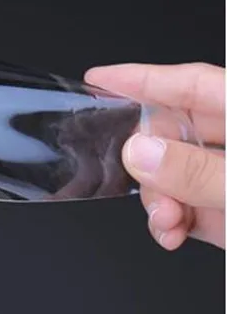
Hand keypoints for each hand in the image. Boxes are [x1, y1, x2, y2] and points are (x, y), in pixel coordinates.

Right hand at [85, 62, 224, 250]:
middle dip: (146, 164)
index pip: (192, 86)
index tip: (99, 81)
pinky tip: (172, 233)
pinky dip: (171, 225)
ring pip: (172, 178)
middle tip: (131, 178)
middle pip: (174, 136)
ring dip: (157, 203)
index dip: (144, 79)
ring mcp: (226, 180)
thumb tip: (141, 154)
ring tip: (167, 222)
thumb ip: (197, 171)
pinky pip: (185, 212)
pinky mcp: (225, 214)